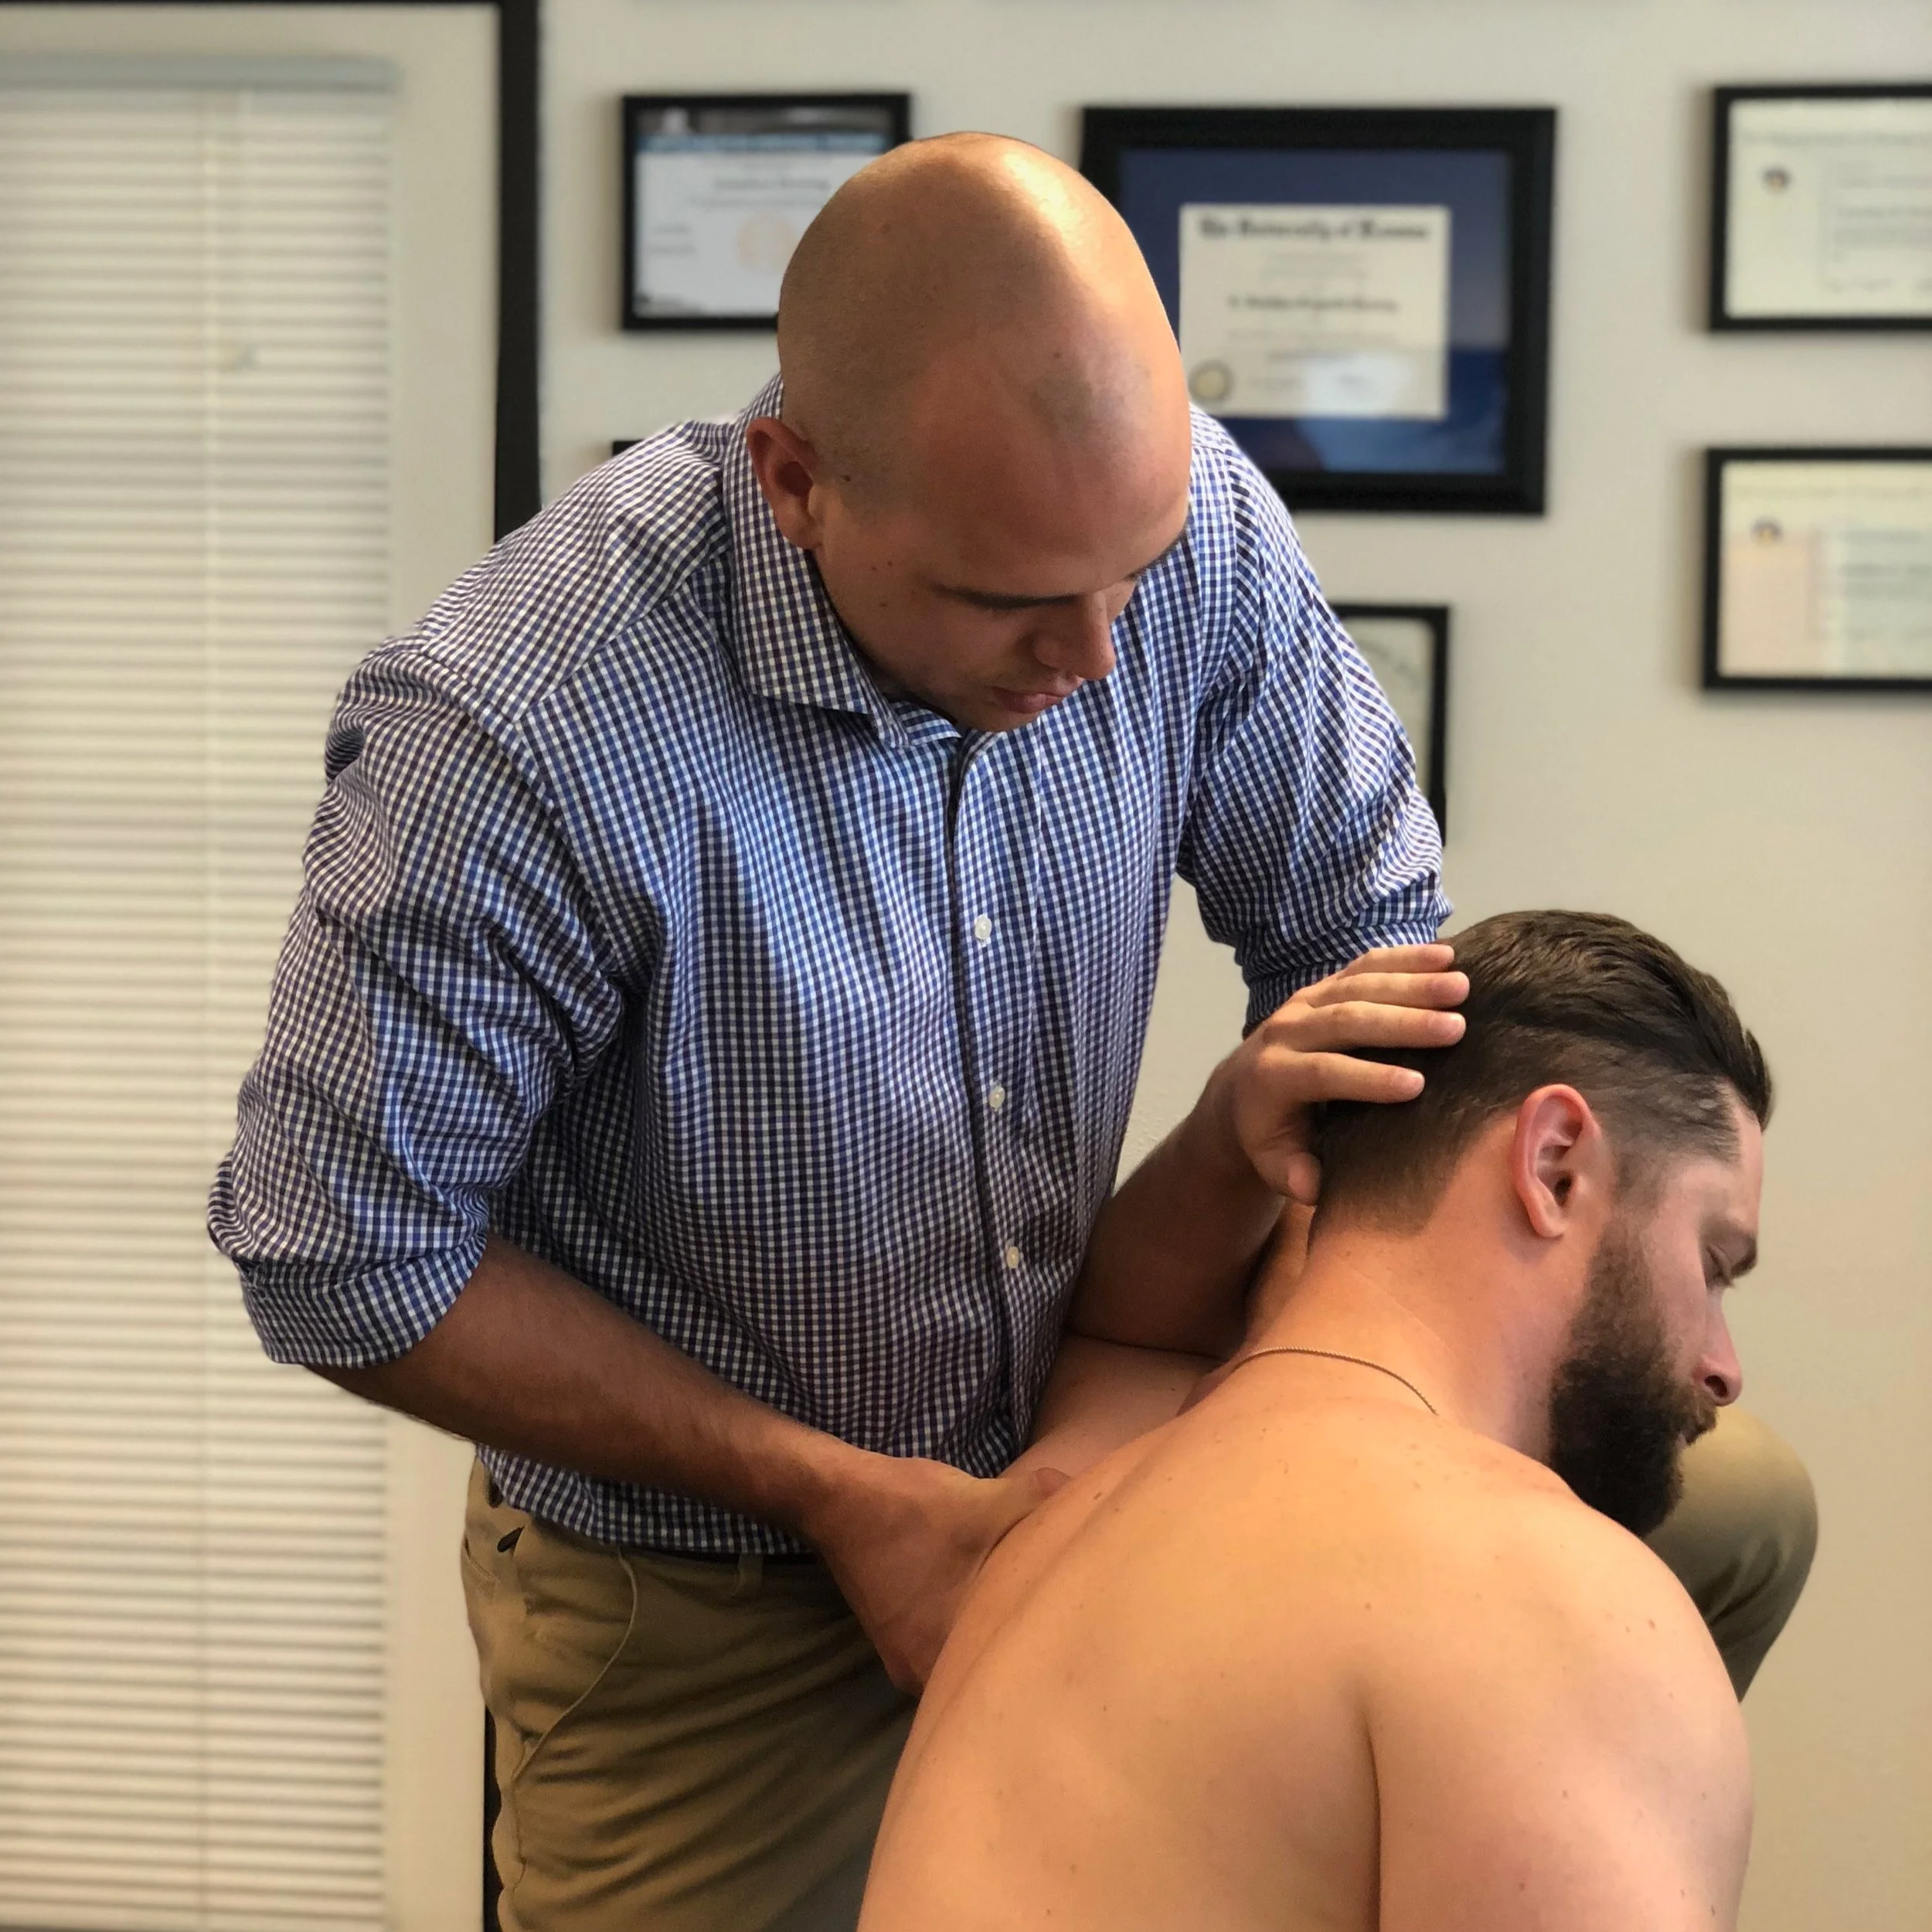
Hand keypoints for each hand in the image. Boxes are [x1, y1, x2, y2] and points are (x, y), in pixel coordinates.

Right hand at [804, 1452, 1066, 1691]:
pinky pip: (947, 1647)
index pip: (1007, 1685)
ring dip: (995, 1640)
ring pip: (964, 1663)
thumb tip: (1086, 1490)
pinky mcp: (899, 1640)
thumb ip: (1042, 1501)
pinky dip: (972, 1629)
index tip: (1080, 1656)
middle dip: (1024, 1657)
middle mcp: (920, 1676)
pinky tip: (996, 1607)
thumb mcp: (987, 1501)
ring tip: (1040, 1623)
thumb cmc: (911, 1509)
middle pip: (986, 1681)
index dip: (1046, 1672)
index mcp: (942, 1656)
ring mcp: (905, 1661)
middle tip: (1072, 1641)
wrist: (837, 1498)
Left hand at [1209, 943, 1466, 1203]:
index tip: (1416, 1085)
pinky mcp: (1324, 985)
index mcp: (1274, 1077)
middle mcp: (1286, 1031)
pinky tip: (1447, 954)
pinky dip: (1405, 957)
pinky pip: (1364, 964)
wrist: (1241, 1087)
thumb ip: (1292, 1173)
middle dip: (1402, 1024)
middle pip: (1346, 1020)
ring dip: (1412, 983)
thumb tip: (1314, 1187)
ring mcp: (1305, 1002)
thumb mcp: (1274, 1160)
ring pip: (1359, 985)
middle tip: (1456, 1028)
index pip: (1322, 1073)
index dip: (1367, 1078)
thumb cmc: (1269, 1132)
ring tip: (1461, 986)